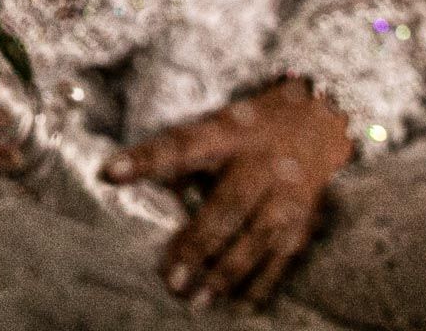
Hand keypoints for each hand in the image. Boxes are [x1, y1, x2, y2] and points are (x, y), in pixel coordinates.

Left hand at [100, 78, 351, 309]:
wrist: (316, 121)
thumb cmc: (245, 129)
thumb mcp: (212, 126)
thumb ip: (182, 159)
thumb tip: (145, 195)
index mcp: (226, 133)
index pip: (179, 145)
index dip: (144, 159)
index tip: (109, 172)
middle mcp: (260, 163)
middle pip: (228, 206)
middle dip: (198, 245)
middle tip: (171, 278)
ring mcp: (287, 193)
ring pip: (257, 238)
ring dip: (226, 274)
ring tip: (198, 299)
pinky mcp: (304, 218)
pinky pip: (281, 256)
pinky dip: (260, 283)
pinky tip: (238, 304)